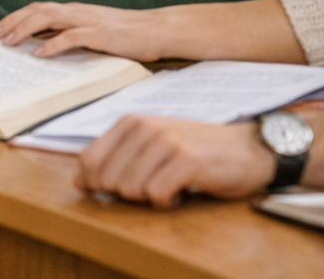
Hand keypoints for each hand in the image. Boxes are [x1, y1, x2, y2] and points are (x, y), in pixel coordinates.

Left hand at [0, 2, 167, 60]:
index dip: (16, 17)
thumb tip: (44, 44)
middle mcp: (78, 11)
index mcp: (76, 10)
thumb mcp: (94, 30)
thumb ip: (71, 33)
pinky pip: (70, 37)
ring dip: (25, 29)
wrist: (158, 29)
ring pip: (48, 18)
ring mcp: (88, 20)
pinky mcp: (100, 33)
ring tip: (8, 43)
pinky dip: (51, 45)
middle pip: (37, 10)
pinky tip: (38, 55)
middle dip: (13, 22)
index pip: (39, 8)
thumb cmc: (127, 33)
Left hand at [75, 117, 276, 208]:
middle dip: (125, 193)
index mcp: (130, 122)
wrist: (245, 149)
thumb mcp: (149, 148)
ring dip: (148, 198)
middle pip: (107, 179)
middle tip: (151, 186)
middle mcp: (145, 127)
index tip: (116, 190)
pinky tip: (179, 193)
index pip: (88, 160)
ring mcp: (166, 141)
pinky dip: (166, 202)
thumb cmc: (195, 151)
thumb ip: (114, 160)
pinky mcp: (187, 160)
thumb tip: (79, 181)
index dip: (95, 184)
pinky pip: (157, 194)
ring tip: (168, 186)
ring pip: (129, 188)